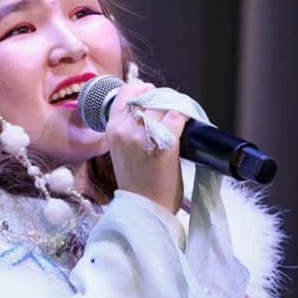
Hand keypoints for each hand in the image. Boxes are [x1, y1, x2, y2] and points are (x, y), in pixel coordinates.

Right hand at [105, 81, 187, 213]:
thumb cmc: (136, 182)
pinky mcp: (167, 143)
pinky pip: (178, 115)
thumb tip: (146, 107)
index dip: (141, 90)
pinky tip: (186, 124)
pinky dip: (184, 116)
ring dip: (173, 107)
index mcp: (112, 129)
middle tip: (168, 109)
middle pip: (147, 95)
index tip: (150, 96)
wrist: (144, 208)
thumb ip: (127, 128)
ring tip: (177, 119)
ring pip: (164, 103)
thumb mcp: (120, 149)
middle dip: (160, 98)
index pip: (125, 92)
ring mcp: (146, 135)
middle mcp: (126, 129)